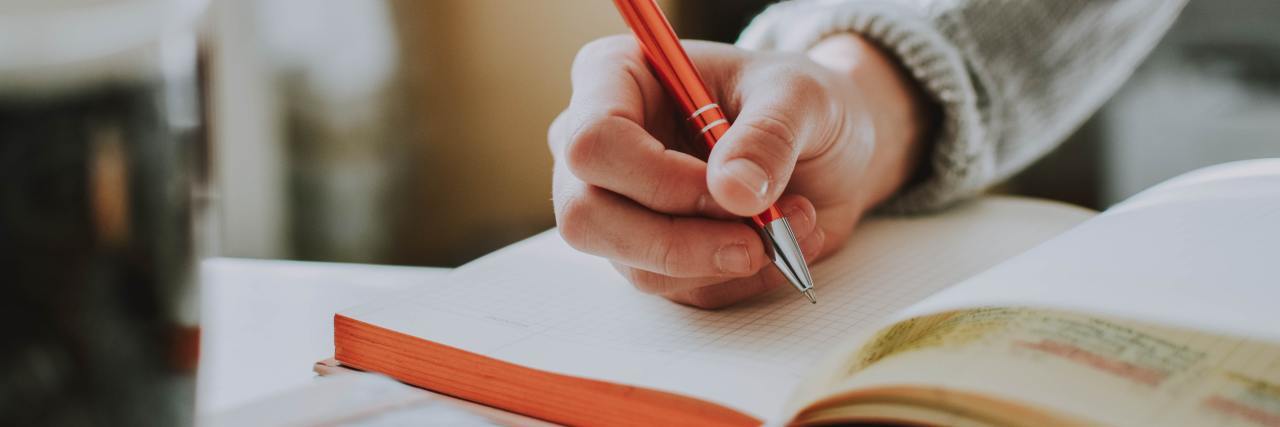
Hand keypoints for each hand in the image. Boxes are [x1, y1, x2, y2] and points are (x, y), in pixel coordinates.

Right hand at [548, 34, 933, 307]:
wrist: (826, 145)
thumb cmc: (798, 102)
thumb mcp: (801, 97)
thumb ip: (769, 136)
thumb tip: (734, 192)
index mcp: (614, 78)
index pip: (593, 142)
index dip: (657, 179)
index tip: (730, 190)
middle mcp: (598, 147)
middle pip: (586, 216)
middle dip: (679, 242)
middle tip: (756, 240)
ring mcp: (615, 207)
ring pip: (635, 265)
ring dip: (723, 260)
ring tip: (793, 222)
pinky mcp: (647, 254)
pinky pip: (678, 289)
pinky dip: (738, 277)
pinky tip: (780, 241)